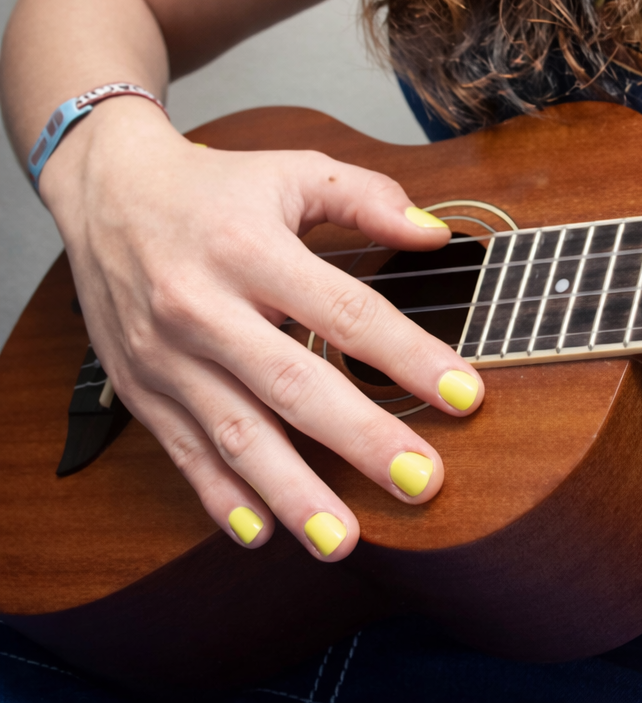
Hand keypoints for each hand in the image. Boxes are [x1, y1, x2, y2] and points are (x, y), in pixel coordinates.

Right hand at [39, 97, 483, 560]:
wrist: (107, 192)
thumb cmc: (212, 186)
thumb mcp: (291, 171)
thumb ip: (367, 199)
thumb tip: (436, 233)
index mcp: (251, 249)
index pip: (344, 311)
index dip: (407, 355)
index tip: (464, 394)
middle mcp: (205, 307)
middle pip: (293, 385)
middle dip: (362, 440)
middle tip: (421, 482)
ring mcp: (169, 355)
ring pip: (236, 434)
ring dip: (292, 492)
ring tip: (343, 540)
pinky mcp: (143, 387)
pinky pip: (183, 451)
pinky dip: (220, 497)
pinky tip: (262, 532)